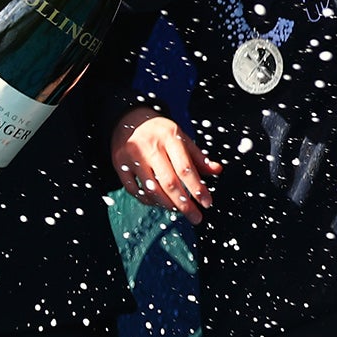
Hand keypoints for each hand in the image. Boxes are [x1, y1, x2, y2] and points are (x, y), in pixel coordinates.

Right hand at [111, 106, 221, 222]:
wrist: (129, 118)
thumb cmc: (160, 132)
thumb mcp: (180, 137)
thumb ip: (198, 156)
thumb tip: (217, 170)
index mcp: (170, 137)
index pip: (186, 168)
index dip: (197, 188)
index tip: (207, 203)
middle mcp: (151, 147)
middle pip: (169, 182)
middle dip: (184, 204)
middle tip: (196, 218)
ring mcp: (133, 156)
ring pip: (151, 189)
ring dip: (167, 204)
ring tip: (178, 210)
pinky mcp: (119, 164)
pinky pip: (134, 190)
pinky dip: (148, 200)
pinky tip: (158, 203)